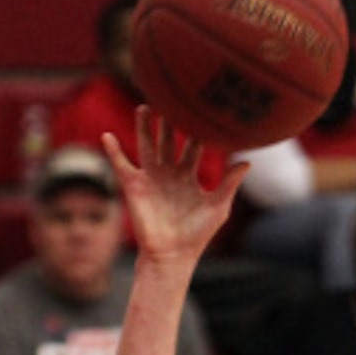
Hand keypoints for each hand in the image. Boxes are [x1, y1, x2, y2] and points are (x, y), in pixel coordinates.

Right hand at [103, 108, 246, 264]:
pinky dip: (113, 150)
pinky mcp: (133, 185)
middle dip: (169, 120)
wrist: (173, 255)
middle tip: (171, 98)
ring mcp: (150, 176)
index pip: (192, 145)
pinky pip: (121, 163)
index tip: (200, 110)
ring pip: (146, 143)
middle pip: (168, 138)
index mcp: (188, 174)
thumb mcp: (218, 207)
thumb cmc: (197, 234)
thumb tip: (247, 161)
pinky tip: (107, 136)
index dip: (195, 129)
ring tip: (145, 107)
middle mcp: (169, 171)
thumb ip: (229, 183)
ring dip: (144, 126)